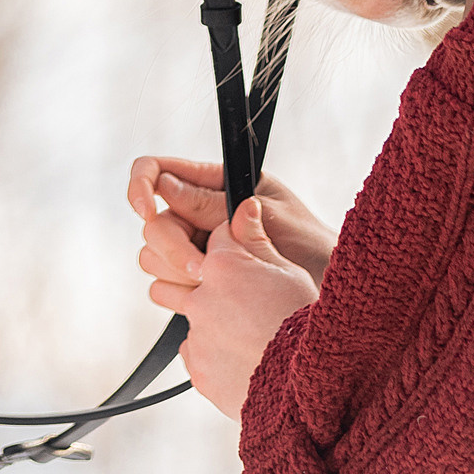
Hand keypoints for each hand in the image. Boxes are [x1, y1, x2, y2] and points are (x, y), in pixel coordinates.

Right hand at [126, 154, 337, 286]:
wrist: (331, 292)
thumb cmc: (312, 245)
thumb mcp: (269, 217)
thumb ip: (215, 204)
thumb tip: (166, 185)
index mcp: (216, 184)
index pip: (158, 171)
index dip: (142, 186)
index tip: (145, 210)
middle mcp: (200, 214)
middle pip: (153, 222)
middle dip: (172, 247)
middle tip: (203, 269)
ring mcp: (197, 249)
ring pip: (152, 256)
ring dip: (177, 272)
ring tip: (215, 284)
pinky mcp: (198, 283)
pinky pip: (163, 286)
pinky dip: (177, 295)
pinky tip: (207, 301)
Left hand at [126, 155, 320, 419]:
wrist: (306, 387)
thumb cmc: (305, 325)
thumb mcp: (290, 274)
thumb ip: (258, 242)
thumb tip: (244, 204)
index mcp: (225, 264)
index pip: (215, 237)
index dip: (234, 246)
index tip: (247, 257)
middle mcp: (201, 296)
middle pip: (182, 272)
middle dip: (201, 276)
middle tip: (237, 294)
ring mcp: (196, 334)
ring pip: (186, 314)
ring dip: (202, 315)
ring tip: (237, 328)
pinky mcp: (195, 368)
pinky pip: (194, 352)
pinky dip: (213, 352)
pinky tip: (242, 357)